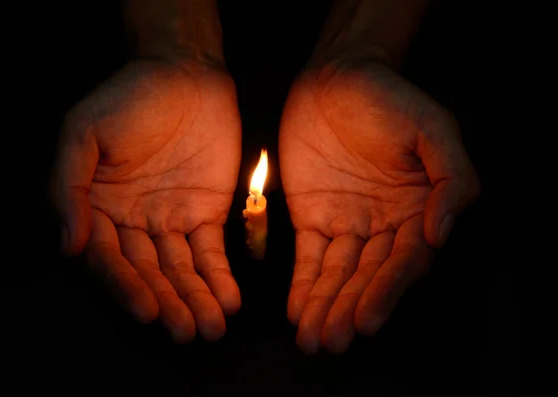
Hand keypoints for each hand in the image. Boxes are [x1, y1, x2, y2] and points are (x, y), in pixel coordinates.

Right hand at [52, 60, 241, 341]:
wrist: (183, 73)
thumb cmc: (127, 98)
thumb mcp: (82, 132)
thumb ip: (69, 186)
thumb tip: (69, 244)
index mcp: (97, 209)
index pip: (108, 259)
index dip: (125, 287)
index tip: (147, 311)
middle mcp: (132, 223)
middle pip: (148, 273)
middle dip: (168, 303)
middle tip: (188, 332)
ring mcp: (170, 221)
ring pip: (180, 270)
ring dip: (196, 299)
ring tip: (212, 327)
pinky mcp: (206, 213)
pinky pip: (211, 251)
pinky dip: (220, 276)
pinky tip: (229, 299)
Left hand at [280, 61, 479, 352]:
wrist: (336, 78)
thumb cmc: (390, 98)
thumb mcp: (433, 128)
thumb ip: (450, 178)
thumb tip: (440, 232)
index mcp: (419, 209)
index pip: (405, 260)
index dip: (386, 291)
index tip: (367, 320)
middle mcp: (386, 225)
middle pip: (370, 276)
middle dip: (351, 309)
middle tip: (332, 341)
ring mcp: (349, 223)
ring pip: (339, 275)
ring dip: (326, 307)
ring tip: (313, 339)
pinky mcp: (314, 217)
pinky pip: (310, 257)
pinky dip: (304, 285)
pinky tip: (298, 311)